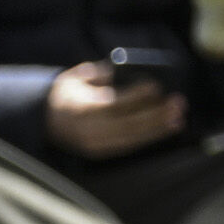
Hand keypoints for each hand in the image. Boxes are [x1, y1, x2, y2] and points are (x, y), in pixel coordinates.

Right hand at [45, 62, 187, 161]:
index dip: (136, 96)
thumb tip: (124, 71)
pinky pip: (129, 144)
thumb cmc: (66, 94)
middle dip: (156, 113)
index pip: (113, 103)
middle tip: (178, 102)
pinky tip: (167, 128)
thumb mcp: (75, 78)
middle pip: (128, 123)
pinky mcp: (100, 152)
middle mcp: (88, 130)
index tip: (156, 86)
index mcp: (80, 109)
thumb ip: (99, 74)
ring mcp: (94, 143)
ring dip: (158, 127)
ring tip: (178, 117)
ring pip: (132, 136)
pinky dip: (150, 136)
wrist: (45, 120)